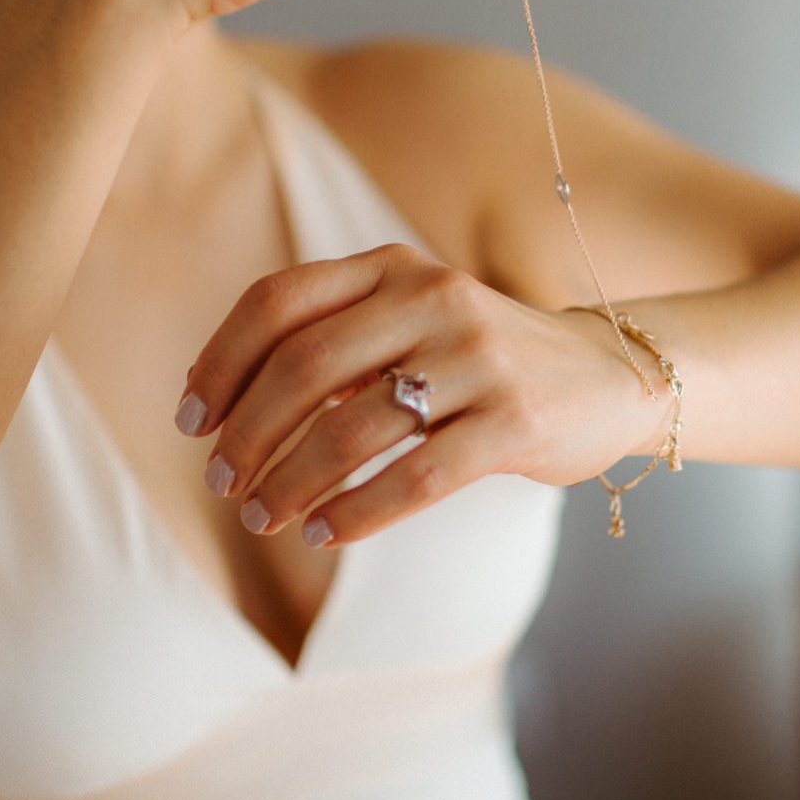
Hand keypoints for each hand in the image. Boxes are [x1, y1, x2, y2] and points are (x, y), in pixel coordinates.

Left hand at [174, 243, 663, 546]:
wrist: (609, 375)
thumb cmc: (481, 359)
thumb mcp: (410, 319)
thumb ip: (331, 339)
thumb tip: (216, 399)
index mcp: (394, 266)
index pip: (279, 300)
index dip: (221, 362)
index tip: (190, 420)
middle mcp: (434, 299)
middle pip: (304, 365)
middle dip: (247, 432)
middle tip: (220, 481)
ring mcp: (479, 359)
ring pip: (352, 429)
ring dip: (291, 482)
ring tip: (263, 516)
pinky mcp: (515, 423)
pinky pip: (415, 476)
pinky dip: (358, 512)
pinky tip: (326, 533)